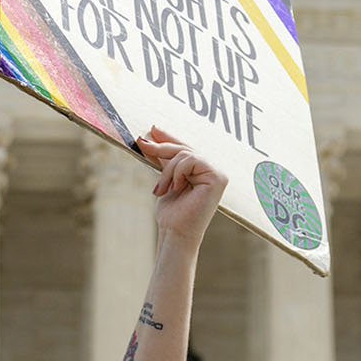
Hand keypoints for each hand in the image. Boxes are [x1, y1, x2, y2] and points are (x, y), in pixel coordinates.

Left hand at [136, 126, 227, 246]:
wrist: (175, 232)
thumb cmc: (172, 213)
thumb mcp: (165, 179)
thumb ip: (163, 159)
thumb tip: (150, 136)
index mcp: (203, 172)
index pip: (186, 149)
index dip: (170, 138)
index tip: (152, 129)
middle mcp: (213, 171)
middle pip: (185, 149)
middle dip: (161, 148)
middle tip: (142, 144)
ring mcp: (218, 173)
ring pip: (186, 154)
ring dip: (167, 170)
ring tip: (161, 188)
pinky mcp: (218, 177)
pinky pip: (192, 160)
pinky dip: (178, 172)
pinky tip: (176, 187)